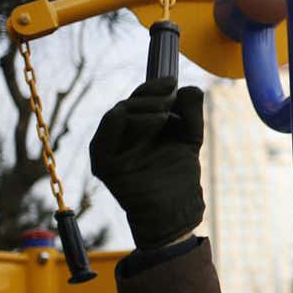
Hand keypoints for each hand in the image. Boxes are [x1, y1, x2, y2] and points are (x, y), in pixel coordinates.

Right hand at [88, 76, 205, 248]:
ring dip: (145, 106)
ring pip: (118, 112)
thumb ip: (190, 111)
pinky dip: (135, 118)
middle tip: (171, 97)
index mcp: (133, 132)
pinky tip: (159, 120)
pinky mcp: (102, 163)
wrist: (174, 211)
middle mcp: (116, 139)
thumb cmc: (179, 177)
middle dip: (150, 95)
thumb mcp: (189, 137)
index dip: (153, 88)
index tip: (173, 81)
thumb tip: (187, 88)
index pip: (137, 101)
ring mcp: (106, 151)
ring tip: (167, 114)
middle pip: (127, 103)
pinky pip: (111, 128)